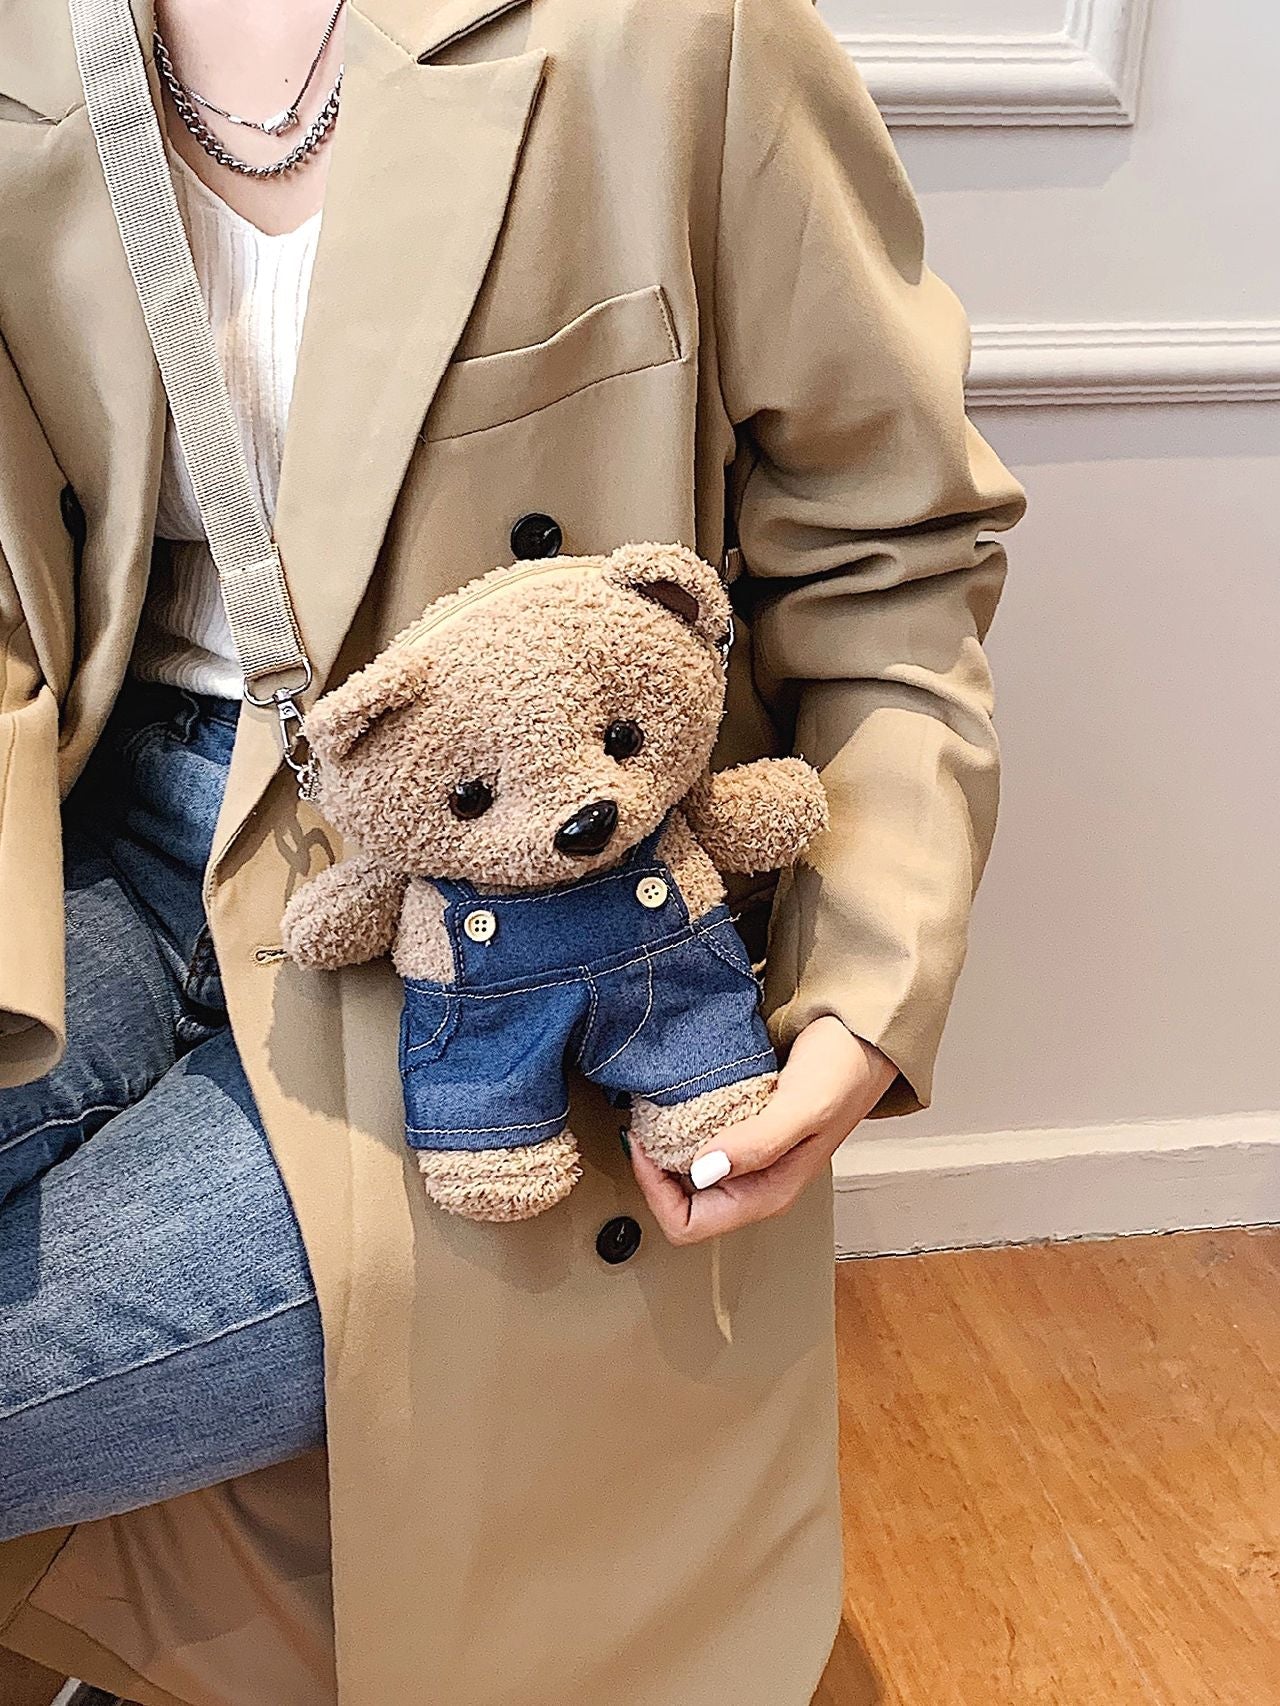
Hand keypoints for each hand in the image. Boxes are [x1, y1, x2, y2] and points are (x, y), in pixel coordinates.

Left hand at [627, 1015, 897, 1246]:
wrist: (865, 1035)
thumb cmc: (845, 1071)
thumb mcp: (803, 1107)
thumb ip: (758, 1143)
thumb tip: (703, 1170)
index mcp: (768, 1194)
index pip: (687, 1224)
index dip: (655, 1191)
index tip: (645, 1144)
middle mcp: (756, 1183)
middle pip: (680, 1203)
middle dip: (654, 1167)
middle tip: (644, 1122)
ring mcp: (750, 1158)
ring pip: (687, 1172)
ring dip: (667, 1144)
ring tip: (657, 1108)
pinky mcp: (746, 1130)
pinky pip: (700, 1140)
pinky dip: (683, 1122)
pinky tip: (682, 1096)